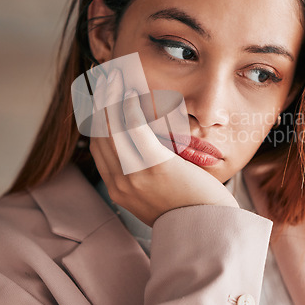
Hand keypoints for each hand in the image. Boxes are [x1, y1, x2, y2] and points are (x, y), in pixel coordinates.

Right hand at [89, 67, 238, 226]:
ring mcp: (133, 176)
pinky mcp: (153, 166)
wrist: (208, 229)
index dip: (96, 117)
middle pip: (100, 133)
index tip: (100, 96)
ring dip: (111, 97)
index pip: (98, 145)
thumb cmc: (189, 206)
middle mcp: (119, 182)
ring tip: (114, 75)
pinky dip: (128, 107)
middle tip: (104, 78)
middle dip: (99, 101)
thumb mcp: (157, 192)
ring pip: (111, 127)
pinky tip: (130, 91)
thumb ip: (144, 171)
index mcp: (119, 188)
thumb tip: (144, 143)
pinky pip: (133, 129)